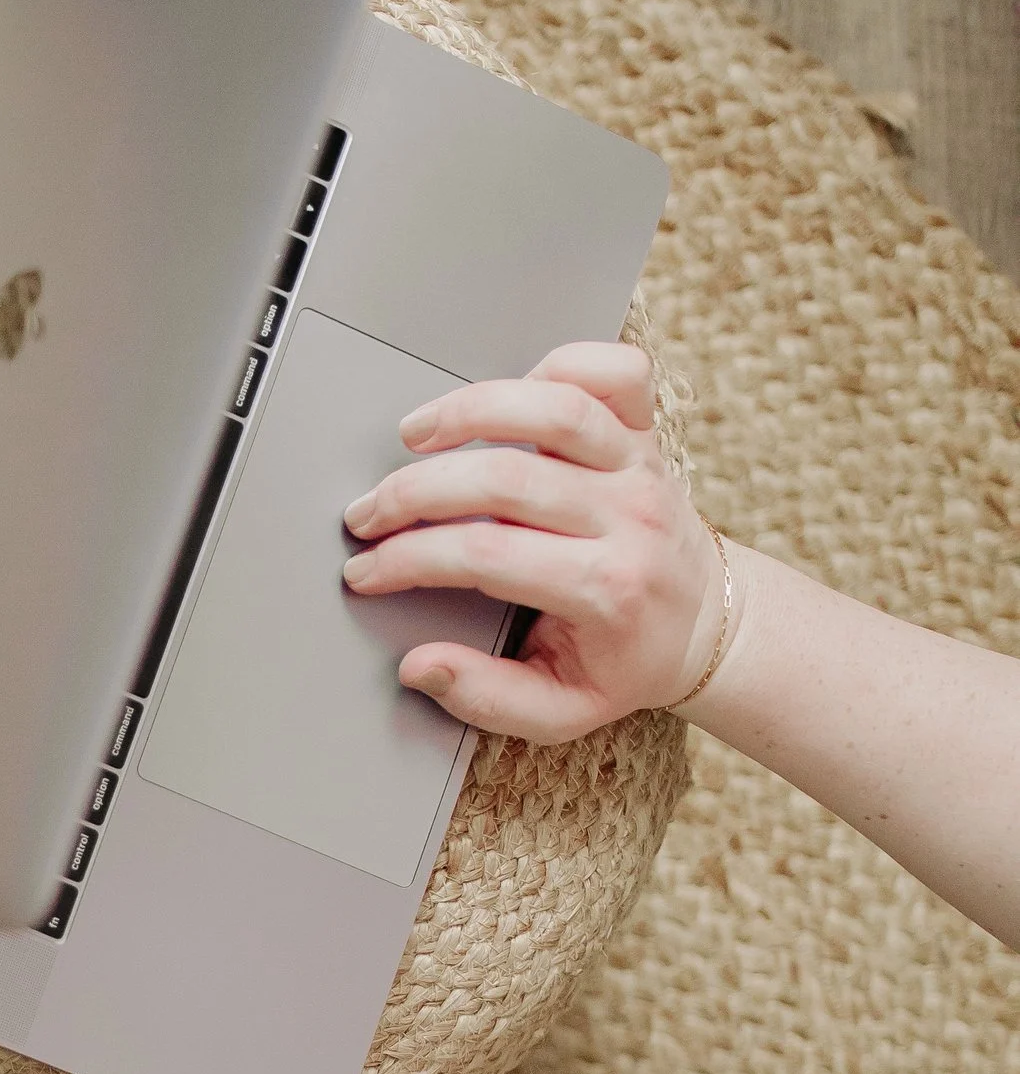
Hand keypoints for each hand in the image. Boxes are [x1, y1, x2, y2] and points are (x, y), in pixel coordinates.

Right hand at [342, 339, 728, 744]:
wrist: (706, 624)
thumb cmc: (626, 662)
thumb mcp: (560, 710)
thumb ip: (487, 698)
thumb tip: (420, 666)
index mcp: (607, 590)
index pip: (487, 558)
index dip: (410, 561)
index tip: (367, 571)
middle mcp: (628, 517)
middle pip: (504, 480)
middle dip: (415, 493)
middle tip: (367, 514)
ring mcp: (639, 464)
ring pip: (554, 407)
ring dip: (469, 410)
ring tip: (413, 434)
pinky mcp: (645, 430)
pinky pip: (611, 373)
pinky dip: (557, 363)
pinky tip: (507, 393)